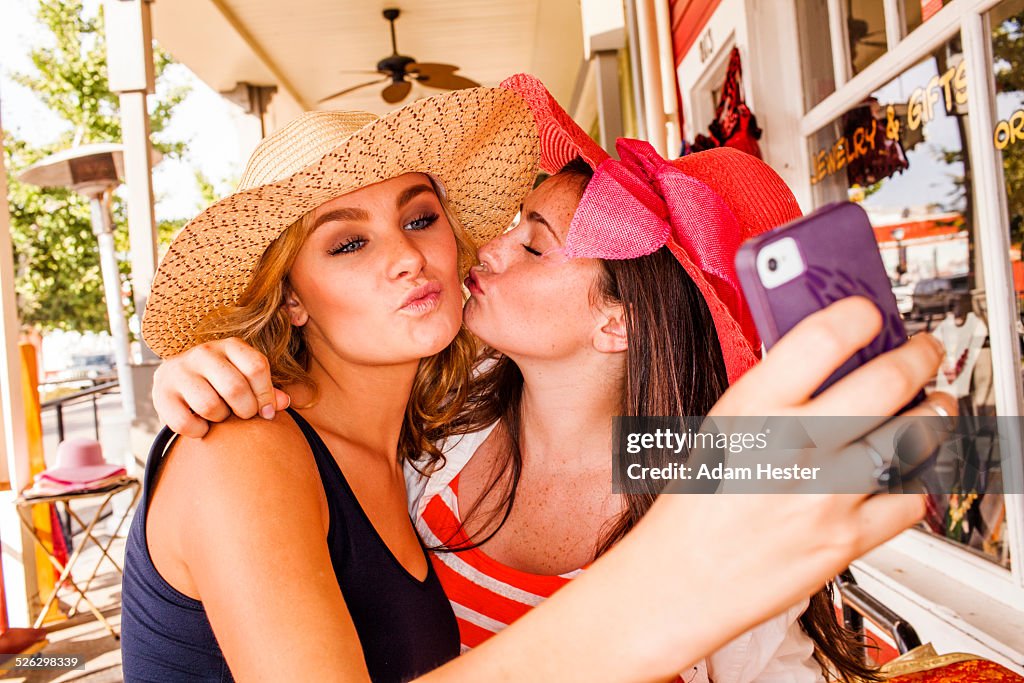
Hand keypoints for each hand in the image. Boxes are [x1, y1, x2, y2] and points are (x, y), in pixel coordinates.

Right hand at [152, 338, 289, 437]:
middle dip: (246, 410)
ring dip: (221, 419)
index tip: (267, 411)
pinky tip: (201, 424)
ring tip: (219, 415)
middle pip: (235, 388)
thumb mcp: (245, 377)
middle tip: (243, 415)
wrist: (176, 379)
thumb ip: (266, 390)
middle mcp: (203, 353)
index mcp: (230, 346)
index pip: (256, 367)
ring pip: (210, 406)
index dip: (266, 395)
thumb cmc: (220, 381)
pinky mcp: (161, 394)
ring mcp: (179, 371)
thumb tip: (284, 403)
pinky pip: (185, 422)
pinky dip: (198, 431)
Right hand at [442, 297, 955, 682]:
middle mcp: (791, 448)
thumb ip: (771, 398)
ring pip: (912, 437)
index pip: (820, 341)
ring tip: (932, 405)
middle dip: (919, 355)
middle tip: (922, 350)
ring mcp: (823, 496)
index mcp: (750, 412)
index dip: (858, 315)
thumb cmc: (690, 510)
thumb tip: (825, 361)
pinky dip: (918, 477)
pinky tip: (908, 467)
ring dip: (934, 412)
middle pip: (886, 382)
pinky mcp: (844, 541)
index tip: (869, 311)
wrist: (676, 582)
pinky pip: (908, 499)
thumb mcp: (718, 435)